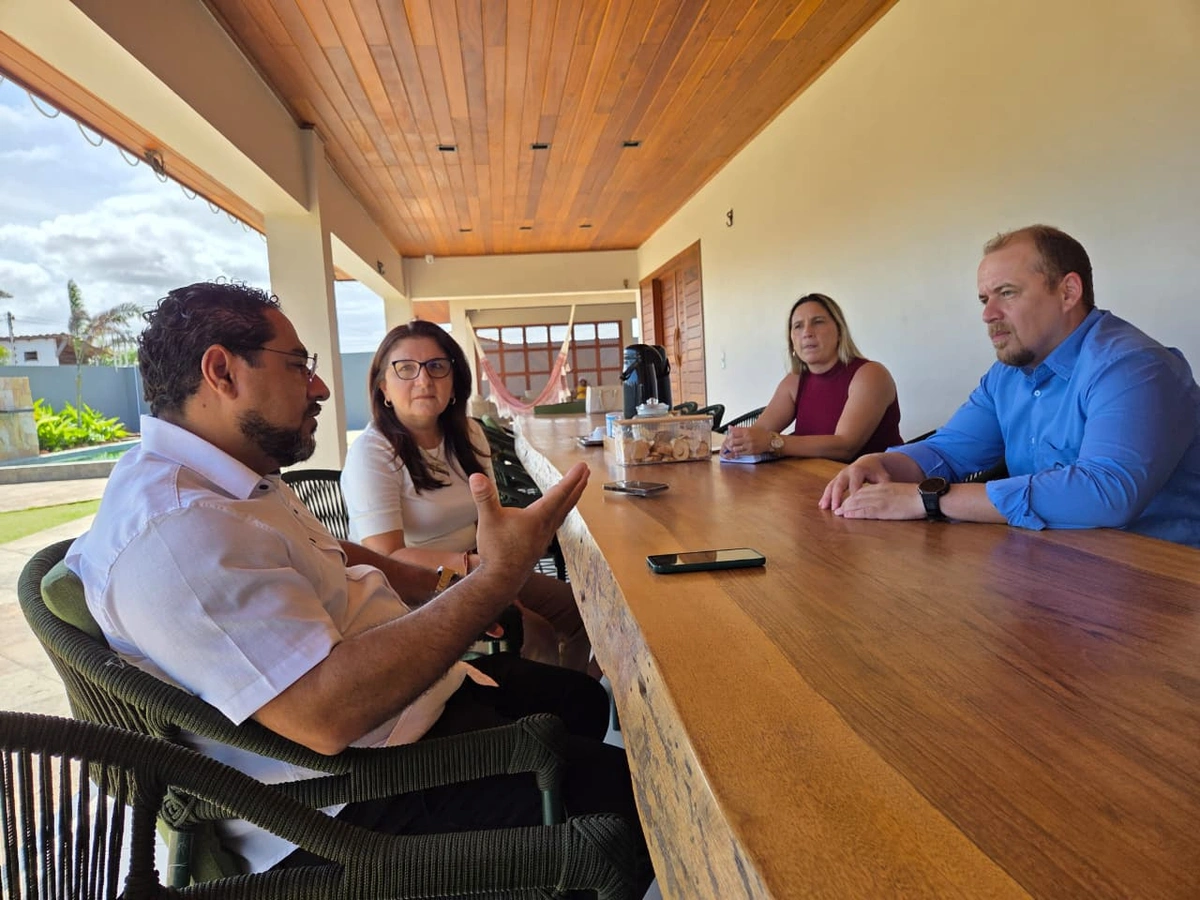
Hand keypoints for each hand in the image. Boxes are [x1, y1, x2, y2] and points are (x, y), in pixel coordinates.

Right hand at [470, 462, 588, 586]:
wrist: (501, 580)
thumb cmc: (497, 552)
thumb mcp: (488, 520)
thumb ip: (484, 497)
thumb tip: (476, 477)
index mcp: (538, 517)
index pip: (559, 493)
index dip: (571, 478)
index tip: (583, 466)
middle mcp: (546, 526)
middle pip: (567, 502)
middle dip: (578, 485)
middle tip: (587, 473)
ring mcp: (544, 537)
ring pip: (563, 514)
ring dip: (571, 499)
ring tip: (576, 490)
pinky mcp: (539, 545)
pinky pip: (556, 524)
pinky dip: (561, 513)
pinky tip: (556, 515)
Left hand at [723, 425, 768, 456]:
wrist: (770, 440)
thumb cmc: (760, 433)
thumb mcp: (750, 428)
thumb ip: (739, 429)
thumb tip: (730, 427)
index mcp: (746, 431)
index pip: (733, 433)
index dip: (728, 436)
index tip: (728, 437)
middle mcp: (747, 438)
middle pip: (732, 441)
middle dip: (729, 443)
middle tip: (728, 444)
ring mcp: (749, 445)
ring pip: (735, 448)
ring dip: (732, 449)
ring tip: (732, 448)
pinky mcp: (751, 452)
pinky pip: (740, 453)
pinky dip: (737, 453)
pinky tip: (737, 451)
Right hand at [819, 453, 892, 509]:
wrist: (868, 462)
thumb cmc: (877, 472)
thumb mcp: (883, 477)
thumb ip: (884, 486)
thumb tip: (886, 497)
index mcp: (858, 471)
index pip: (855, 486)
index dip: (853, 496)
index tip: (852, 507)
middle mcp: (847, 472)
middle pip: (840, 485)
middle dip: (837, 497)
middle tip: (835, 509)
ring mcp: (840, 475)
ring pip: (832, 485)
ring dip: (827, 497)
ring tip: (824, 507)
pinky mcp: (837, 479)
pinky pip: (829, 487)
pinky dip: (825, 496)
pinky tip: (822, 505)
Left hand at [832, 482, 923, 519]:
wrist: (925, 496)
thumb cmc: (917, 496)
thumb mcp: (900, 491)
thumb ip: (890, 494)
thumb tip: (888, 500)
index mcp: (884, 487)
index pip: (864, 491)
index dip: (853, 497)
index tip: (846, 502)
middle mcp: (879, 492)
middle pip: (857, 496)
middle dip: (846, 503)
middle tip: (837, 508)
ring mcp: (880, 501)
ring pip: (858, 503)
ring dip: (846, 508)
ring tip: (838, 513)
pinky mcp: (883, 510)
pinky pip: (865, 511)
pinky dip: (854, 513)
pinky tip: (847, 515)